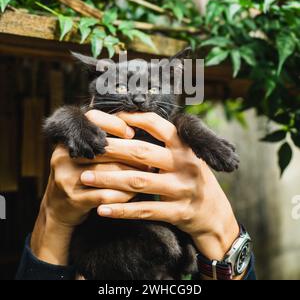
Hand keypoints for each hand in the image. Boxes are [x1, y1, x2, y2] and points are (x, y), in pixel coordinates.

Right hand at [31, 110, 139, 264]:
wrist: (56, 209)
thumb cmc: (77, 176)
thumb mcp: (81, 154)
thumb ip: (99, 141)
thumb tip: (134, 129)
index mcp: (66, 140)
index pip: (91, 120)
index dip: (114, 124)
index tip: (132, 133)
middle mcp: (63, 156)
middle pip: (105, 149)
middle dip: (132, 154)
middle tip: (150, 158)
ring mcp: (67, 178)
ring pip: (109, 173)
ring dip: (133, 175)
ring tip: (148, 175)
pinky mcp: (75, 200)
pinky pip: (107, 195)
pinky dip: (124, 195)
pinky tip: (135, 193)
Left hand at [81, 112, 239, 262]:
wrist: (215, 214)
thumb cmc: (193, 178)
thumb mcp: (187, 155)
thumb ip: (166, 142)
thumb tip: (132, 122)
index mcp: (185, 146)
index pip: (157, 125)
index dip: (132, 119)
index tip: (109, 119)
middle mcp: (185, 164)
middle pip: (141, 152)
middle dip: (111, 149)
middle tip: (89, 149)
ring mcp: (182, 189)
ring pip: (138, 181)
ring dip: (108, 180)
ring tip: (85, 177)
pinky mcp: (177, 212)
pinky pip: (144, 210)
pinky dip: (121, 210)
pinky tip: (101, 209)